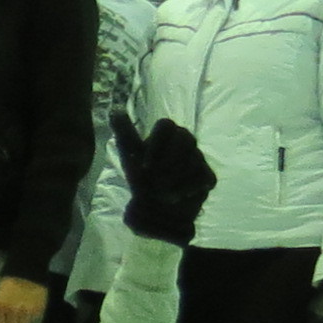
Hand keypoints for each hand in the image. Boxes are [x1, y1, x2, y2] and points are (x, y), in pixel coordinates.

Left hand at [0, 275, 46, 322]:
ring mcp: (26, 311)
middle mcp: (13, 310)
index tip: (2, 320)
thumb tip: (1, 313)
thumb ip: (0, 303)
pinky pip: (34, 317)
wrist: (28, 267)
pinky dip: (32, 314)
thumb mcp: (0, 289)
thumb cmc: (10, 275)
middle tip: (12, 319)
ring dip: (22, 320)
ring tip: (22, 314)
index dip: (0, 322)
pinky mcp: (38, 308)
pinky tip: (30, 308)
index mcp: (0, 305)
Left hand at [111, 117, 215, 244]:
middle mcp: (185, 142)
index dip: (155, 144)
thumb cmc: (143, 181)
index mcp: (166, 135)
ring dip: (174, 180)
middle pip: (185, 137)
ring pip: (194, 160)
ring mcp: (199, 159)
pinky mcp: (208, 178)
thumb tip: (114, 110)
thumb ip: (125, 134)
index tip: (145, 166)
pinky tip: (176, 198)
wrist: (156, 212)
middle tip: (155, 181)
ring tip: (162, 194)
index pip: (166, 125)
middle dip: (168, 162)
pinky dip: (187, 190)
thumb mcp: (130, 158)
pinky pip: (203, 177)